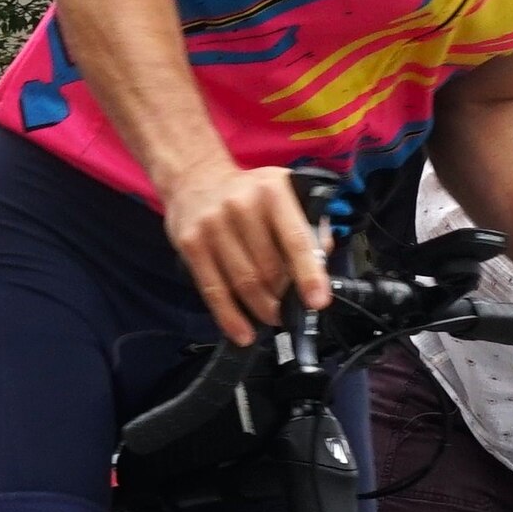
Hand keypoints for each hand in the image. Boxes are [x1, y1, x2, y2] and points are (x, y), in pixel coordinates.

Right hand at [157, 163, 326, 347]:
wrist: (194, 178)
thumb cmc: (247, 192)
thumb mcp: (283, 192)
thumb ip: (308, 224)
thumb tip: (321, 262)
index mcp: (273, 192)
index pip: (295, 240)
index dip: (309, 275)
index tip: (318, 302)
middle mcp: (241, 205)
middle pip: (269, 268)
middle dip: (283, 297)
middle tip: (289, 310)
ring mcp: (213, 225)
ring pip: (244, 282)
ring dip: (262, 309)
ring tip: (271, 318)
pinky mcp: (191, 243)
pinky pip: (213, 289)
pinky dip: (230, 317)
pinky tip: (243, 333)